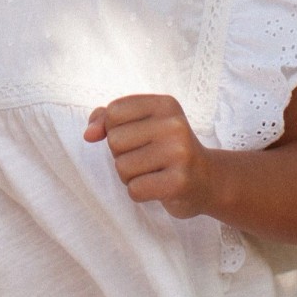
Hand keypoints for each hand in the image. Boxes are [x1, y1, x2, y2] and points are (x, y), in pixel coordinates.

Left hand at [84, 94, 214, 219]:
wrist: (208, 180)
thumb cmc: (166, 149)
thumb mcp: (142, 124)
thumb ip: (108, 120)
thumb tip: (88, 134)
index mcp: (164, 104)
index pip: (114, 112)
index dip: (115, 129)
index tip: (137, 137)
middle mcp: (174, 124)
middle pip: (115, 140)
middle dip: (122, 155)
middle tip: (148, 158)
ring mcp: (179, 153)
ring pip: (122, 167)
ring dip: (130, 176)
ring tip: (153, 172)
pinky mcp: (179, 182)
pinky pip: (134, 189)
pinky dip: (139, 193)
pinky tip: (157, 187)